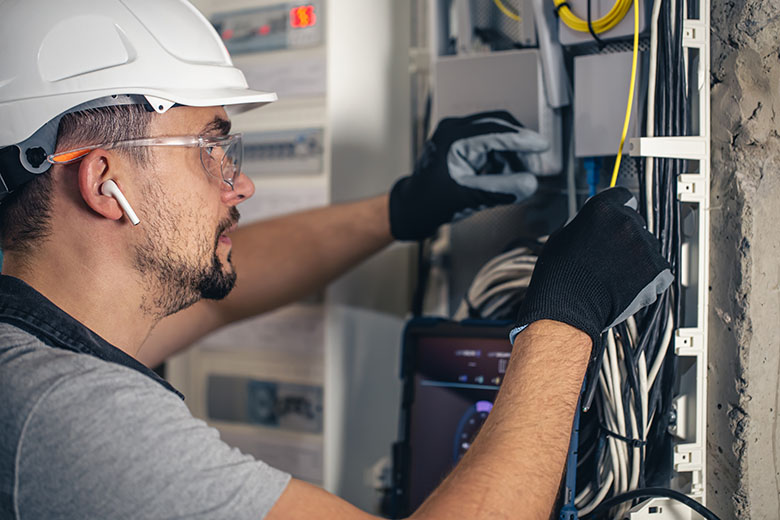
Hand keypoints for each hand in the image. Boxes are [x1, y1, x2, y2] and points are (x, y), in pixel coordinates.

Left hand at [389, 111, 548, 239]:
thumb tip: (528, 183)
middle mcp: (454, 129)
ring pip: (496, 137)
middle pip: (498, 127)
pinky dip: (500, 161)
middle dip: (518, 148)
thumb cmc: (428, 202)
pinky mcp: (461, 144)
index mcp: (452, 137)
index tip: (540, 146)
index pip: (495, 131)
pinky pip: (489, 146)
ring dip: (510, 156)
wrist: (411, 208)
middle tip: (533, 167)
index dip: (521, 139)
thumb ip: (499, 190)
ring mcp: (457, 135)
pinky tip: (503, 178)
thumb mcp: (467, 197)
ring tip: (516, 179)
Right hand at [511, 187, 672, 347]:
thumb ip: (585, 223)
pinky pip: (659, 270)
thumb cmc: (559, 275)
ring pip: (648, 246)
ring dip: (638, 257)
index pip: (623, 195)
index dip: (619, 208)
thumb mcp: (562, 235)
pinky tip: (627, 285)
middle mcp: (626, 222)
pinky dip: (649, 278)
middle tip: (611, 255)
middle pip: (636, 222)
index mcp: (602, 209)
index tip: (618, 217)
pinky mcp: (655, 268)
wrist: (568, 305)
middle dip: (626, 236)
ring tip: (616, 275)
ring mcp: (643, 245)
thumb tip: (593, 222)